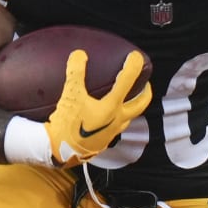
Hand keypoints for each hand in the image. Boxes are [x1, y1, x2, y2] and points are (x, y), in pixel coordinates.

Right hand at [42, 50, 150, 164]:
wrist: (61, 152)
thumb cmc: (67, 124)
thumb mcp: (70, 96)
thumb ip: (75, 73)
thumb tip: (79, 54)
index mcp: (111, 107)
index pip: (127, 81)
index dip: (133, 66)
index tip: (135, 56)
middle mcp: (117, 120)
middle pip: (141, 104)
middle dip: (146, 91)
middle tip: (145, 83)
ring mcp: (113, 132)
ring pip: (130, 116)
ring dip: (132, 105)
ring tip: (127, 97)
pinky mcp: (106, 141)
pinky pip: (118, 126)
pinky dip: (119, 117)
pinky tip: (108, 115)